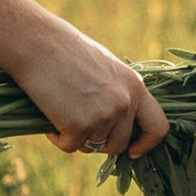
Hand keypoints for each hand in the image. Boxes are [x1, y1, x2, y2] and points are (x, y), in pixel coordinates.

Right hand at [4, 20, 168, 158]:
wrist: (37, 43)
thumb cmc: (65, 51)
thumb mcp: (105, 69)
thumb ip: (117, 94)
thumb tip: (116, 126)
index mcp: (135, 86)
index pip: (157, 127)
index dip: (146, 144)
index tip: (132, 152)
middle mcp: (125, 102)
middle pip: (119, 144)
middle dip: (99, 142)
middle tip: (78, 125)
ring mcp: (104, 115)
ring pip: (92, 147)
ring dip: (75, 136)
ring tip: (60, 109)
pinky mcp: (80, 125)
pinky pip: (69, 146)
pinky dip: (57, 136)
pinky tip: (49, 112)